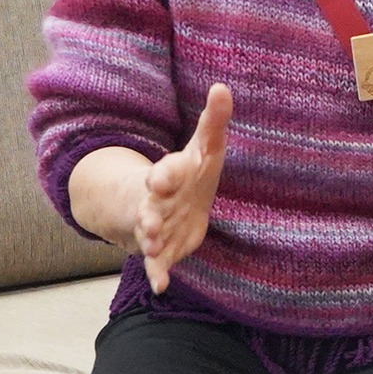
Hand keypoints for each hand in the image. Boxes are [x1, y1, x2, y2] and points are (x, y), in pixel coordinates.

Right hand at [136, 83, 233, 293]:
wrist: (168, 202)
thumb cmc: (192, 172)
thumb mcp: (204, 147)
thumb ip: (213, 121)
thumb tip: (222, 87)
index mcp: (171, 174)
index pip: (167, 172)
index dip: (165, 175)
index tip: (160, 177)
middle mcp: (158, 201)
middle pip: (151, 206)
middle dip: (150, 214)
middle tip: (150, 223)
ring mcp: (157, 225)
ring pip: (150, 234)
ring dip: (151, 240)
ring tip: (152, 247)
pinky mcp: (164, 248)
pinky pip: (157, 263)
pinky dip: (158, 274)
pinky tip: (161, 286)